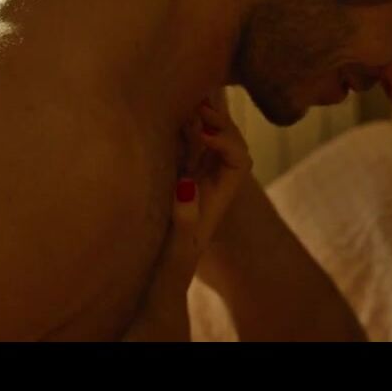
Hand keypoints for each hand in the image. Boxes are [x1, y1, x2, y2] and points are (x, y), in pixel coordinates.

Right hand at [122, 99, 250, 340]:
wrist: (151, 289)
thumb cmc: (165, 273)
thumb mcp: (175, 250)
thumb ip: (182, 221)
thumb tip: (186, 185)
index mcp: (218, 199)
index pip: (240, 161)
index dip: (227, 141)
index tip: (203, 133)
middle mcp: (208, 185)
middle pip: (226, 142)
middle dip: (216, 120)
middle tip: (196, 103)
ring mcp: (189, 179)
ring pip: (202, 139)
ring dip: (197, 119)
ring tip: (183, 101)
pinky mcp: (168, 176)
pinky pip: (179, 145)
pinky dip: (177, 128)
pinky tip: (164, 113)